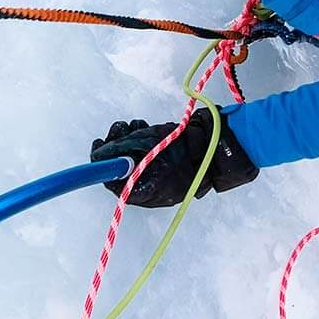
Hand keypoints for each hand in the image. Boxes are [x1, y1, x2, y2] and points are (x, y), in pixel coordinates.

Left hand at [89, 114, 259, 207]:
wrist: (220, 146)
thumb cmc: (184, 147)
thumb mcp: (149, 143)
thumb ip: (122, 149)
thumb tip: (99, 154)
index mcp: (147, 193)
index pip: (115, 183)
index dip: (103, 163)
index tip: (98, 143)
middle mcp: (153, 191)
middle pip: (124, 172)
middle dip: (117, 147)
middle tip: (118, 128)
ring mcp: (163, 180)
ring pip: (136, 162)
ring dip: (129, 141)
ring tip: (134, 124)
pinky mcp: (171, 167)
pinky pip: (150, 158)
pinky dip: (144, 143)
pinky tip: (145, 127)